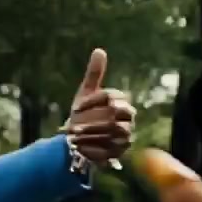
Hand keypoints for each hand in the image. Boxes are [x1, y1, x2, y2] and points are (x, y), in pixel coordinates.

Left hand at [61, 48, 135, 166]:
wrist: (81, 137)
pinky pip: (110, 149)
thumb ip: (95, 73)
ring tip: (73, 137)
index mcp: (120, 102)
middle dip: (92, 119)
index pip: (110, 96)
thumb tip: (99, 50)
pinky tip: (80, 147)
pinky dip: (93, 148)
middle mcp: (128, 118)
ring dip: (91, 134)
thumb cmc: (84, 112)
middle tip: (73, 126)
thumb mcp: (86, 93)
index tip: (75, 107)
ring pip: (112, 132)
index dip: (91, 101)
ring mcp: (126, 135)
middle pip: (113, 115)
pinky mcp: (121, 151)